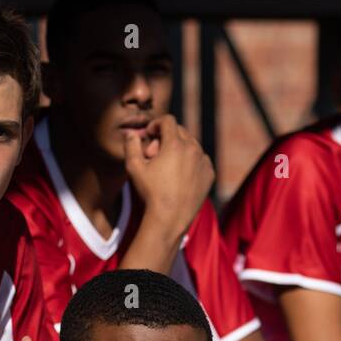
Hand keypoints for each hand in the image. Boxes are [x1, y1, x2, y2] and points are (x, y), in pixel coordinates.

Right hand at [124, 115, 213, 236]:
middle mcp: (193, 149)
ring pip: (191, 145)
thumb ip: (131, 145)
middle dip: (166, 137)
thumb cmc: (150, 193)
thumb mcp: (134, 167)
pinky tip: (180, 175)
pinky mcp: (209, 174)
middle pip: (180, 131)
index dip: (156, 124)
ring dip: (179, 149)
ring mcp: (203, 162)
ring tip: (167, 166)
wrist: (169, 219)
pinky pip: (200, 160)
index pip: (168, 121)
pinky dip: (191, 162)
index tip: (150, 134)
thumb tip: (132, 133)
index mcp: (175, 144)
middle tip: (155, 154)